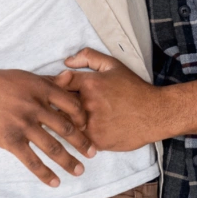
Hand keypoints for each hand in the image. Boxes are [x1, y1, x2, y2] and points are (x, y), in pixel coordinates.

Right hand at [0, 67, 96, 186]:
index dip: (84, 118)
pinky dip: (45, 174)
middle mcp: (34, 105)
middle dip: (83, 143)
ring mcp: (21, 123)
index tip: (90, 127)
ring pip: (52, 147)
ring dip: (68, 162)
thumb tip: (71, 78)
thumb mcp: (23, 77)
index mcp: (39, 87)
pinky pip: (32, 161)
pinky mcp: (9, 139)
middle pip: (66, 128)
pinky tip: (55, 182)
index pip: (71, 104)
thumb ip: (48, 81)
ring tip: (79, 171)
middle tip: (94, 153)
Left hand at [55, 48, 172, 151]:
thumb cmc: (133, 88)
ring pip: (64, 123)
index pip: (59, 82)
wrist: (154, 114)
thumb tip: (66, 61)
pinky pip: (77, 139)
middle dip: (50, 104)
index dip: (51, 84)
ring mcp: (92, 124)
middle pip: (57, 104)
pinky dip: (73, 135)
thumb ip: (88, 57)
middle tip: (42, 105)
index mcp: (90, 83)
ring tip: (51, 120)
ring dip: (58, 121)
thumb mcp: (112, 64)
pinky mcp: (97, 141)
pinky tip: (69, 134)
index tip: (45, 88)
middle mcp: (88, 104)